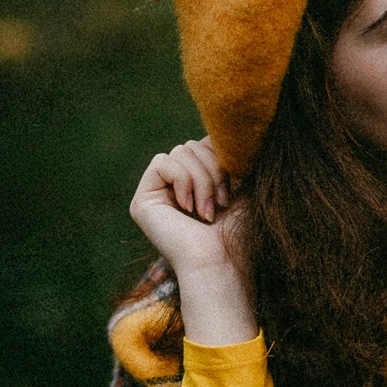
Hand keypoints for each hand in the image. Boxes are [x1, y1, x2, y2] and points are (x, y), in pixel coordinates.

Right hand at [128, 139, 255, 343]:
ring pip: (180, 151)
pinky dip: (183, 180)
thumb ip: (232, 154)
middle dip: (213, 169)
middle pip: (191, 144)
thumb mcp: (244, 184)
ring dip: (202, 180)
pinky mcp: (143, 201)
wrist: (223, 263)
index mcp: (199, 183)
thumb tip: (230, 124)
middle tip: (222, 203)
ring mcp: (157, 193)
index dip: (222, 156)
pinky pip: (163, 162)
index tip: (237, 186)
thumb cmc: (240, 232)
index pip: (206, 144)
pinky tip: (188, 209)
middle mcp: (175, 187)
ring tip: (208, 211)